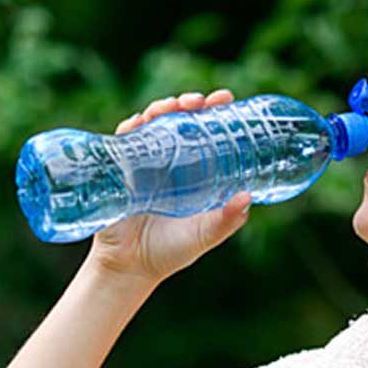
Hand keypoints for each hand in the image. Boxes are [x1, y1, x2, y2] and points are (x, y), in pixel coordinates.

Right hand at [85, 89, 251, 282]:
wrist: (129, 268)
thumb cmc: (169, 252)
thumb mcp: (204, 236)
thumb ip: (227, 221)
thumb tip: (248, 197)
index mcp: (194, 172)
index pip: (206, 132)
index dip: (215, 112)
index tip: (226, 99)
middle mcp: (170, 162)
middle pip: (179, 120)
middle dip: (188, 104)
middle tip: (199, 102)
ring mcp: (143, 163)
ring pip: (152, 124)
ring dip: (161, 108)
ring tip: (172, 107)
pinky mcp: (120, 170)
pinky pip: (123, 141)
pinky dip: (130, 127)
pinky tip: (138, 122)